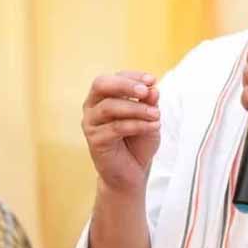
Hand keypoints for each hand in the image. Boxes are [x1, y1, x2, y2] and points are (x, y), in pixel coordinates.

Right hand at [81, 70, 160, 193]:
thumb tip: (153, 88)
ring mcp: (91, 123)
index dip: (133, 76)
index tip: (152, 80)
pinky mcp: (94, 140)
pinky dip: (138, 125)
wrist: (132, 171)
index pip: (115, 77)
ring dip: (136, 108)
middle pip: (101, 85)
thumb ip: (150, 103)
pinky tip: (154, 127)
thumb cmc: (138, 141)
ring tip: (156, 114)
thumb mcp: (149, 117)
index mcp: (104, 96)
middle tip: (147, 91)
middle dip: (126, 85)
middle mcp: (93, 106)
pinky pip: (115, 128)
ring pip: (109, 107)